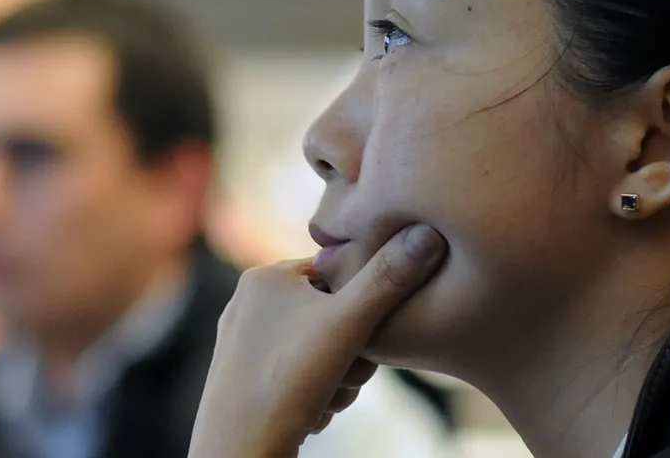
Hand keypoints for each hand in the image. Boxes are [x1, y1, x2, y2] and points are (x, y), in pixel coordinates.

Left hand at [187, 224, 447, 457]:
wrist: (242, 446)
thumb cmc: (290, 380)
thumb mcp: (350, 324)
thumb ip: (389, 278)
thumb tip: (428, 233)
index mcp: (265, 275)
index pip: (340, 275)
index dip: (365, 308)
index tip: (365, 337)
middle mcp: (246, 302)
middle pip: (330, 316)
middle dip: (351, 353)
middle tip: (345, 374)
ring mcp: (240, 340)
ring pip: (318, 350)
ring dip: (335, 378)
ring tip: (323, 396)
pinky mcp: (242, 375)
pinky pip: (297, 374)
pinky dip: (311, 394)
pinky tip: (306, 411)